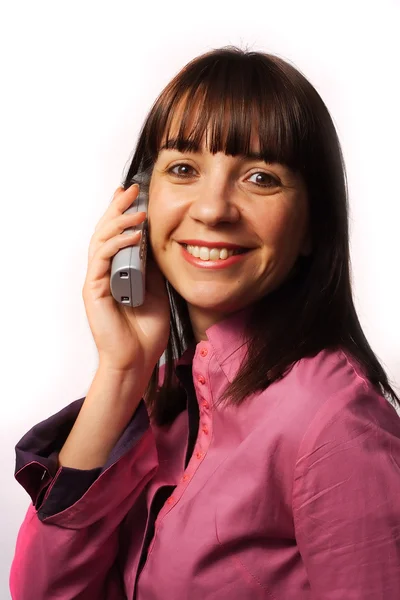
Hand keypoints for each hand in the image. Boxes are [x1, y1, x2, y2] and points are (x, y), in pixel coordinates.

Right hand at [82, 184, 169, 379]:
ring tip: (137, 210)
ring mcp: (97, 280)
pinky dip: (117, 244)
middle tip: (131, 189)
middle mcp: (104, 272)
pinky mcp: (95, 290)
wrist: (138, 359)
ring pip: (100, 240)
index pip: (116, 235)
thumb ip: (152, 267)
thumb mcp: (156, 290)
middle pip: (104, 231)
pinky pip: (103, 259)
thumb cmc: (146, 330)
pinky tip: (134, 235)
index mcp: (116, 271)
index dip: (121, 213)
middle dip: (117, 207)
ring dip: (119, 222)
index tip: (133, 195)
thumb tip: (157, 243)